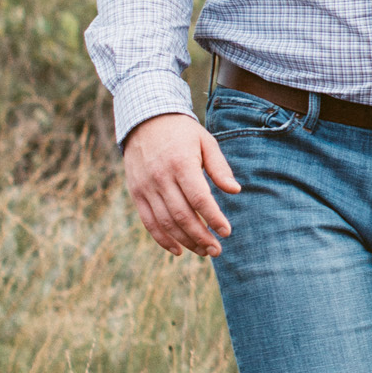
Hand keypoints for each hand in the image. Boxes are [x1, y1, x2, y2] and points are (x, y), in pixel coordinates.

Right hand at [124, 112, 241, 257]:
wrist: (144, 120)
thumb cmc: (182, 132)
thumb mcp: (206, 142)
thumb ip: (220, 167)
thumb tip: (235, 190)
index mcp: (181, 164)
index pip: (199, 198)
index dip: (213, 218)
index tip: (226, 232)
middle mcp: (161, 177)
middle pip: (182, 215)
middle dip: (201, 237)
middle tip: (217, 250)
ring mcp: (146, 187)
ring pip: (166, 223)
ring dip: (185, 241)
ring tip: (203, 252)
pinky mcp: (136, 193)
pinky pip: (149, 222)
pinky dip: (163, 239)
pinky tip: (179, 250)